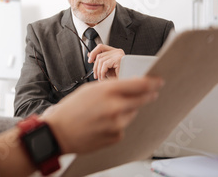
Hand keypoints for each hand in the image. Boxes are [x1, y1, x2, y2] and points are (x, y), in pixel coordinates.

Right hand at [42, 77, 162, 153]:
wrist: (59, 132)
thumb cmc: (71, 110)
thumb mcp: (89, 90)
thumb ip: (110, 87)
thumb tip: (129, 85)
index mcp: (107, 91)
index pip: (139, 84)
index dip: (152, 82)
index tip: (159, 81)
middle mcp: (115, 107)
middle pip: (142, 99)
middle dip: (147, 95)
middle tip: (150, 93)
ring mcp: (117, 124)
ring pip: (132, 113)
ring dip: (126, 110)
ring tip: (106, 112)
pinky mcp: (116, 136)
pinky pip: (123, 126)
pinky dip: (117, 124)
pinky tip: (102, 123)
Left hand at [88, 44, 124, 79]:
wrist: (126, 80)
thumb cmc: (119, 75)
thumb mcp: (107, 68)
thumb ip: (99, 61)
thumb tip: (89, 56)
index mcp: (115, 51)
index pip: (101, 47)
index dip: (93, 52)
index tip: (89, 60)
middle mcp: (117, 51)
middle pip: (100, 55)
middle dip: (95, 67)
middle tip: (95, 75)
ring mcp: (118, 54)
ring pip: (101, 61)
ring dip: (99, 71)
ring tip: (100, 78)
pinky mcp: (119, 59)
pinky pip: (105, 65)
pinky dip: (102, 72)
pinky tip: (103, 77)